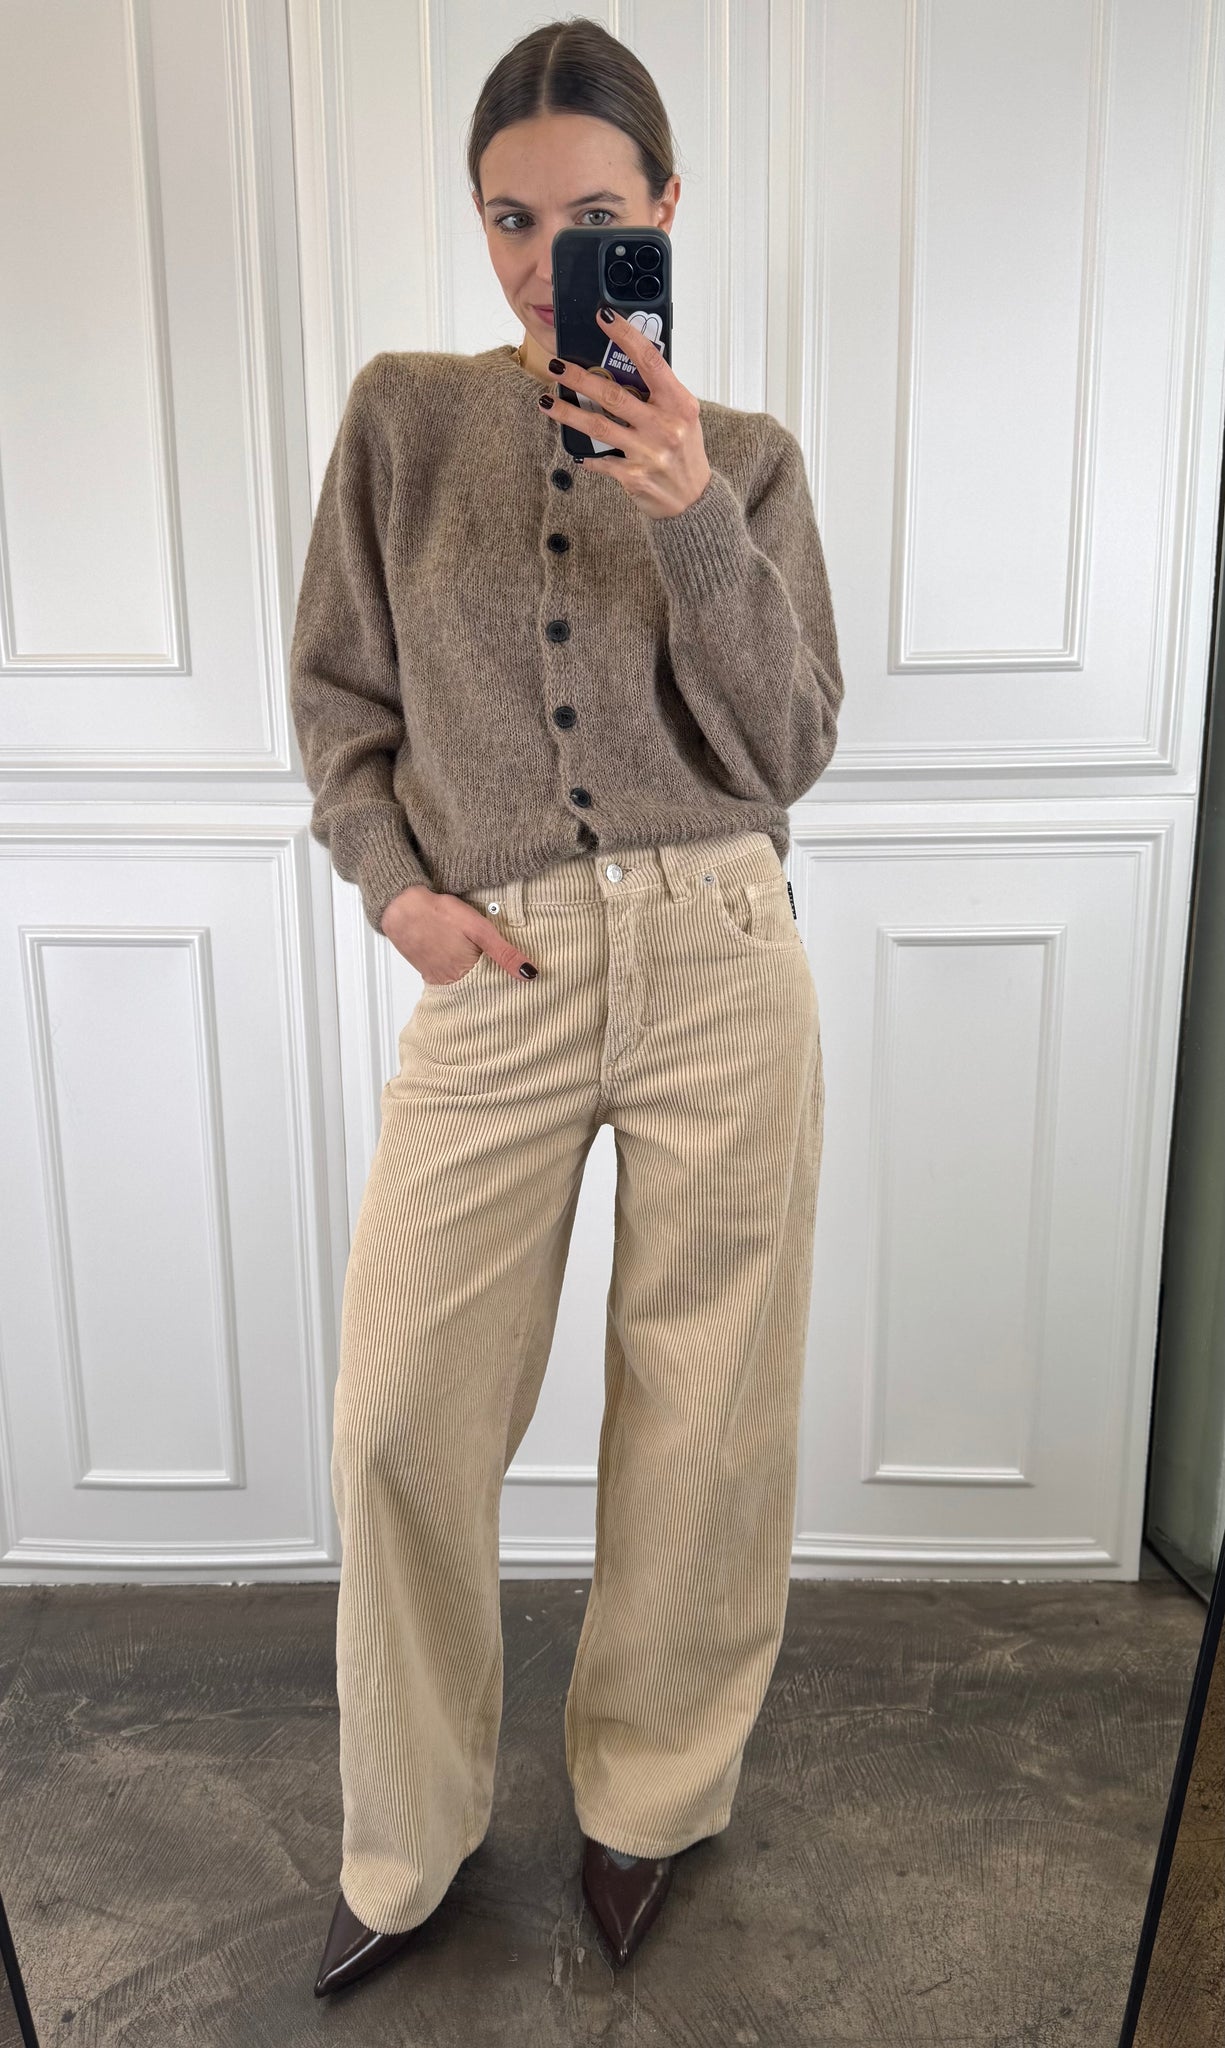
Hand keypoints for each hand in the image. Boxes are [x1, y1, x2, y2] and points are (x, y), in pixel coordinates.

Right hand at [380, 885, 537, 983]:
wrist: (402, 908)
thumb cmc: (439, 914)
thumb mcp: (480, 929)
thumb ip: (504, 953)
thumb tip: (530, 974)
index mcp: (468, 975)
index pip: (495, 989)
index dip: (508, 986)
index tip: (521, 986)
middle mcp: (452, 982)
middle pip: (479, 990)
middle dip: (493, 986)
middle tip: (506, 980)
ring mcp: (438, 978)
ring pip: (464, 986)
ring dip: (475, 981)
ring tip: (488, 972)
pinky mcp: (428, 972)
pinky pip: (448, 979)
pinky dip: (459, 975)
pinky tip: (464, 965)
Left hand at [542, 308, 712, 518]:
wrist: (693, 502)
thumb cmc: (685, 453)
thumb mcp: (683, 417)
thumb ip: (660, 394)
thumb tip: (623, 367)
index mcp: (679, 403)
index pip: (650, 360)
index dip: (625, 335)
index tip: (603, 317)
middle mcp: (664, 425)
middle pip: (613, 393)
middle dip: (579, 378)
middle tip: (556, 365)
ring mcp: (648, 451)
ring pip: (598, 425)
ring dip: (568, 412)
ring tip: (547, 401)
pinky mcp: (633, 475)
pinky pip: (600, 459)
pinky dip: (584, 453)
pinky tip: (572, 447)